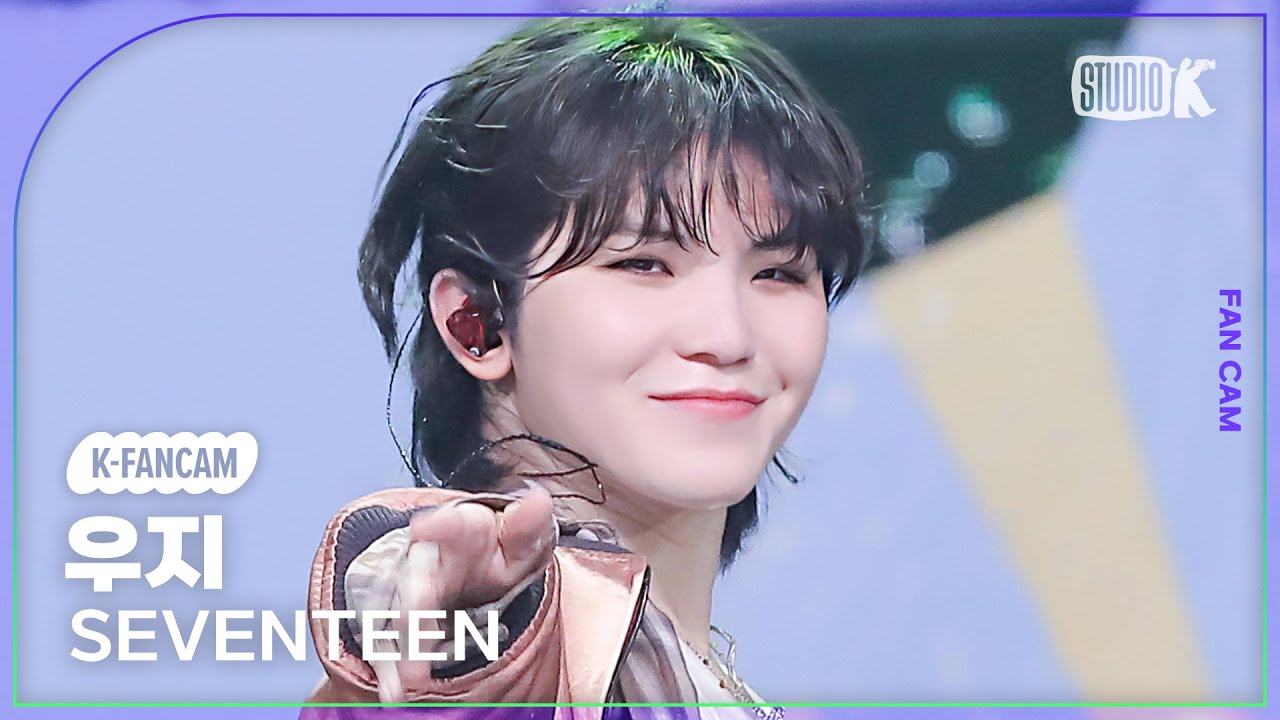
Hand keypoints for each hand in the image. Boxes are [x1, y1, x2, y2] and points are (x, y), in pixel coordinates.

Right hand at [372, 485, 555, 700]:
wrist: (469, 562)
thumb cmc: (495, 547)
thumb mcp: (520, 535)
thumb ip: (528, 523)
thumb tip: (539, 502)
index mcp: (459, 532)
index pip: (450, 525)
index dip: (436, 526)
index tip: (421, 527)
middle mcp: (428, 561)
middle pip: (416, 581)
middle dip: (414, 606)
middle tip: (412, 626)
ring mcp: (412, 593)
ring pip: (401, 618)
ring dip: (403, 648)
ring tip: (409, 678)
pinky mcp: (407, 623)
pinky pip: (396, 645)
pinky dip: (394, 669)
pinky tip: (396, 692)